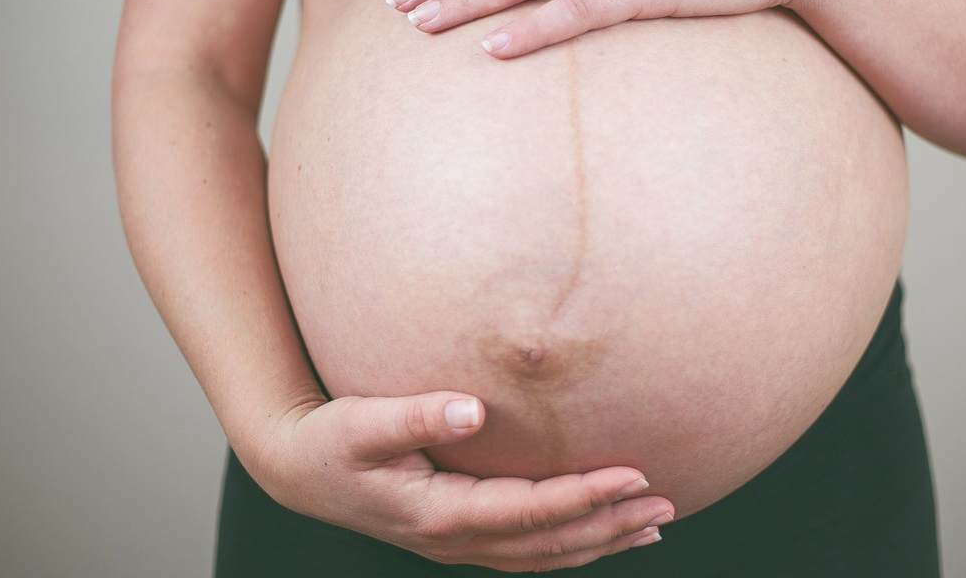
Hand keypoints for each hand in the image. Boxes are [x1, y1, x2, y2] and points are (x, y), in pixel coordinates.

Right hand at [245, 392, 673, 571]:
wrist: (298, 469)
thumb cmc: (331, 440)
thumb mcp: (363, 423)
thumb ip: (417, 416)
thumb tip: (473, 410)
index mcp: (440, 515)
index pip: (531, 511)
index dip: (585, 495)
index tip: (635, 474)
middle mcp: (455, 540)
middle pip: (549, 543)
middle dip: (610, 524)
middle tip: (666, 504)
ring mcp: (458, 545)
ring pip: (543, 555)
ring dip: (599, 540)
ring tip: (651, 526)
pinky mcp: (459, 535)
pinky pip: (527, 550)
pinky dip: (569, 544)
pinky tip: (598, 531)